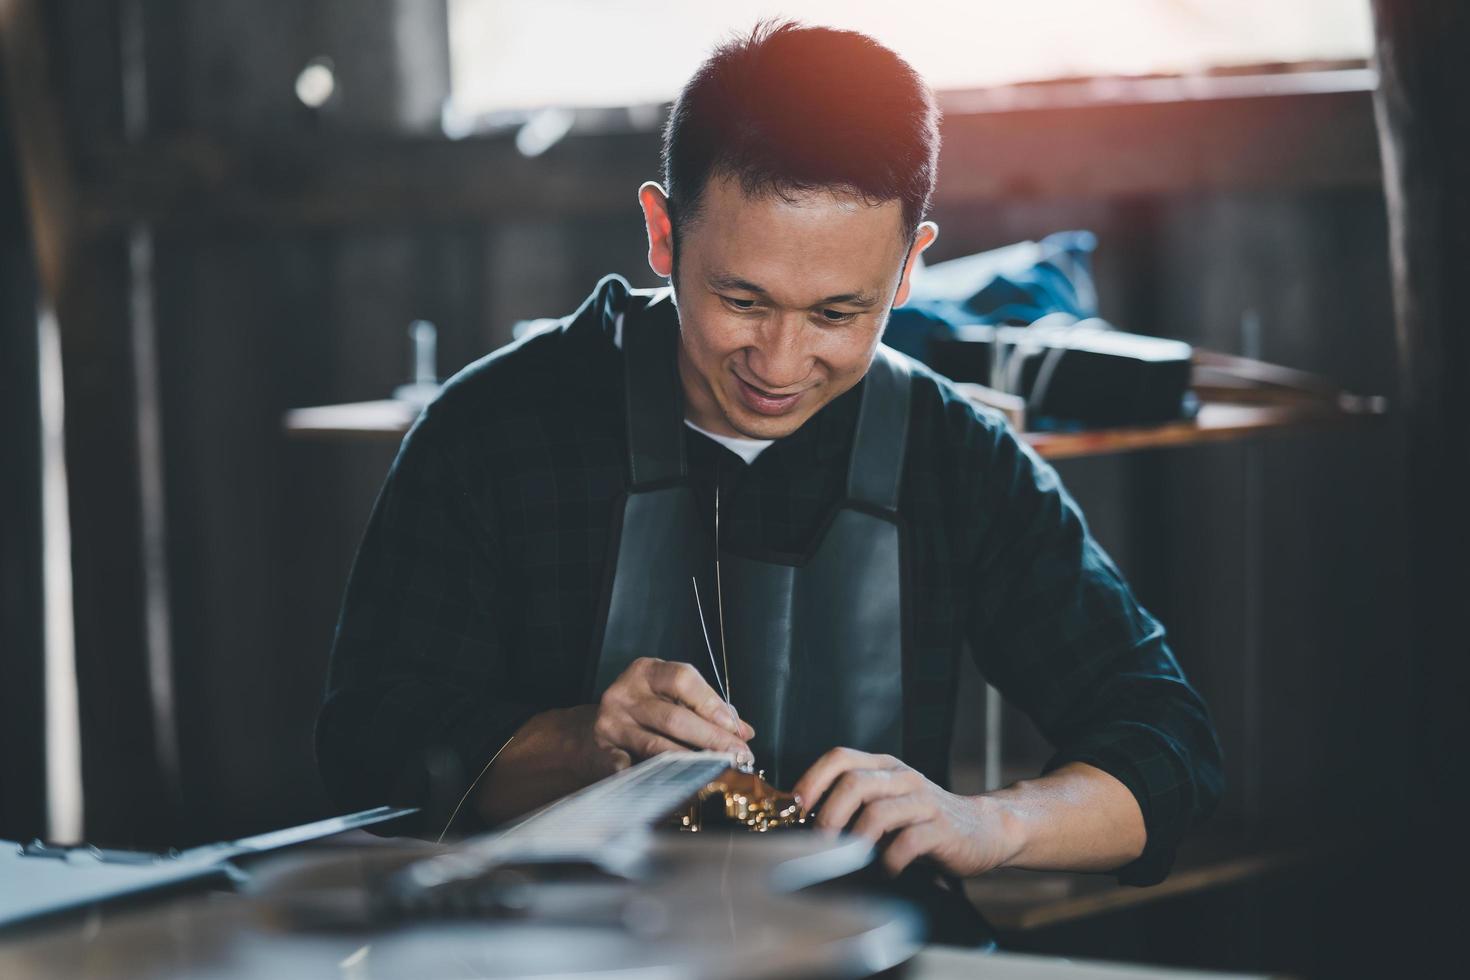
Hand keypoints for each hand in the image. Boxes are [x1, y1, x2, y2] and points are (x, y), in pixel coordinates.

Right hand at [592, 657, 754, 766]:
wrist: (586, 733)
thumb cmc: (641, 713)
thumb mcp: (669, 698)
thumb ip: (705, 709)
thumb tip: (743, 731)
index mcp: (646, 672)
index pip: (684, 679)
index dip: (712, 704)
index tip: (736, 728)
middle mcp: (625, 693)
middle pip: (674, 717)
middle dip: (712, 739)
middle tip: (737, 755)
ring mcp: (611, 723)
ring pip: (657, 746)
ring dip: (691, 761)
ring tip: (717, 770)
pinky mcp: (602, 752)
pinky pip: (631, 768)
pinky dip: (653, 778)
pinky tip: (675, 786)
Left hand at [792, 747, 1016, 877]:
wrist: (983, 829)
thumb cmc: (923, 821)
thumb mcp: (888, 802)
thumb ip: (855, 805)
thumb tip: (802, 822)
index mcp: (884, 766)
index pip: (840, 757)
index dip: (812, 779)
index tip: (795, 808)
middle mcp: (903, 777)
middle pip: (855, 782)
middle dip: (829, 814)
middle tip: (819, 842)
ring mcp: (923, 801)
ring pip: (878, 811)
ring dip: (855, 839)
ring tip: (849, 858)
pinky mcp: (941, 829)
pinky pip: (907, 842)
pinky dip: (889, 861)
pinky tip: (886, 871)